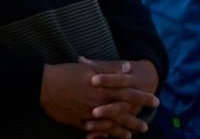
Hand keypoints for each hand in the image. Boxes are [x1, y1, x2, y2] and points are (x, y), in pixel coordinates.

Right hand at [40, 61, 157, 134]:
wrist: (43, 85)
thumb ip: (110, 69)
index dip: (143, 98)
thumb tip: (127, 68)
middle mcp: (99, 102)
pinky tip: (109, 138)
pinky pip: (94, 131)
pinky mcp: (78, 122)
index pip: (129, 93)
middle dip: (135, 120)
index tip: (155, 101)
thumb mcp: (89, 67)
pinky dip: (103, 135)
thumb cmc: (66, 73)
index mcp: (104, 87)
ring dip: (122, 131)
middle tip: (146, 126)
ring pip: (110, 125)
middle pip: (122, 113)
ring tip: (132, 135)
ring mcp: (88, 114)